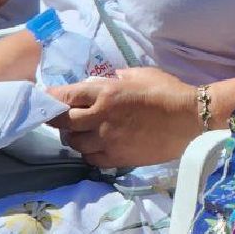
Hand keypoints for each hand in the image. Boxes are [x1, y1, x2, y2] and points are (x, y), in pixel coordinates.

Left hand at [49, 66, 196, 168]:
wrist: (190, 120)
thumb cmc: (167, 91)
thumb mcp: (140, 74)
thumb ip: (117, 78)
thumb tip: (102, 83)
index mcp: (106, 93)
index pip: (65, 96)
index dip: (51, 98)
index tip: (45, 98)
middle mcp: (101, 117)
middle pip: (63, 123)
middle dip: (56, 119)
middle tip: (58, 117)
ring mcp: (108, 140)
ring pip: (75, 143)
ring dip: (74, 137)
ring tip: (81, 132)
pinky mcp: (117, 158)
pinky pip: (91, 158)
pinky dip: (89, 152)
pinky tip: (96, 146)